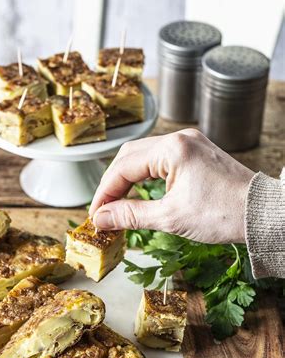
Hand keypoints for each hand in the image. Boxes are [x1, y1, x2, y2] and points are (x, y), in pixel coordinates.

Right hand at [89, 129, 253, 243]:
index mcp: (172, 148)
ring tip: (117, 205)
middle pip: (129, 156)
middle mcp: (180, 139)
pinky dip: (144, 177)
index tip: (95, 215)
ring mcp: (189, 144)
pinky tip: (139, 194)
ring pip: (143, 156)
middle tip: (103, 211)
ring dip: (127, 180)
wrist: (262, 214)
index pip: (123, 168)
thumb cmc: (223, 214)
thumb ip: (130, 216)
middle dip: (112, 184)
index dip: (104, 193)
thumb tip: (101, 219)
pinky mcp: (196, 153)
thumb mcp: (170, 218)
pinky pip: (159, 160)